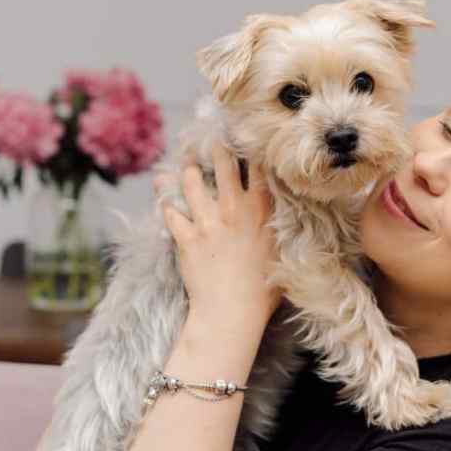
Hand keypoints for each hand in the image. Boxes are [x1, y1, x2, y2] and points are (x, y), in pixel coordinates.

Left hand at [154, 144, 281, 329]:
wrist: (232, 312)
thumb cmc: (265, 288)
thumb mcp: (284, 250)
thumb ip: (281, 224)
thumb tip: (288, 209)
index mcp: (261, 209)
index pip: (257, 166)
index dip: (251, 149)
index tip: (245, 139)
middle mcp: (233, 207)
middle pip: (222, 164)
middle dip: (216, 148)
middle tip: (211, 142)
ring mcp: (206, 221)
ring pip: (190, 181)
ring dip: (186, 170)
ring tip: (184, 164)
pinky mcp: (185, 237)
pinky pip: (170, 211)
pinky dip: (166, 202)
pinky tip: (163, 194)